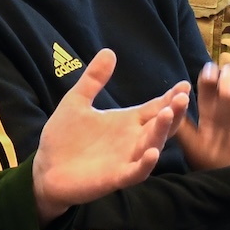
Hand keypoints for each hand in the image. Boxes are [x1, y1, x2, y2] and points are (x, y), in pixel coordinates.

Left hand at [32, 49, 188, 223]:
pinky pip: (136, 172)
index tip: (184, 84)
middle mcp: (132, 140)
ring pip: (152, 146)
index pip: (155, 107)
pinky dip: (145, 164)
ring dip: (161, 131)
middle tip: (182, 97)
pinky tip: (152, 152)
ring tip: (167, 114)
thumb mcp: (77, 102)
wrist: (45, 168)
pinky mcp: (115, 177)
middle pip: (161, 125)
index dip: (171, 97)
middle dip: (173, 112)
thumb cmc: (64, 137)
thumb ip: (93, 79)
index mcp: (127, 122)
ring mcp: (126, 159)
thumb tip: (109, 51)